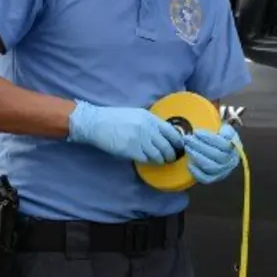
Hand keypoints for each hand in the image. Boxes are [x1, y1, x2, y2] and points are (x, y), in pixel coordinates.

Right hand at [66, 101, 183, 163]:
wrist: (96, 122)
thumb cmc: (115, 118)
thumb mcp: (137, 114)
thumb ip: (151, 123)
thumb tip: (165, 132)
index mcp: (150, 118)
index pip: (172, 132)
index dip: (178, 142)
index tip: (180, 147)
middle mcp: (148, 129)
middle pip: (168, 146)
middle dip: (172, 154)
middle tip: (172, 157)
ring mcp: (140, 140)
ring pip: (159, 155)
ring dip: (162, 160)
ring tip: (162, 161)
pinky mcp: (131, 150)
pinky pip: (147, 159)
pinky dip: (150, 161)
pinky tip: (149, 160)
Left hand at [183, 123, 241, 183]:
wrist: (221, 152)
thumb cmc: (221, 139)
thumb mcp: (226, 131)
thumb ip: (226, 130)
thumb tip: (223, 133)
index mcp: (235, 149)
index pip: (224, 144)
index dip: (209, 138)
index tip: (196, 132)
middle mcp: (231, 162)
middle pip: (216, 156)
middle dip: (199, 146)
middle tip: (187, 139)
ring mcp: (223, 172)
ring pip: (210, 167)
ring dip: (196, 156)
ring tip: (187, 147)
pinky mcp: (214, 179)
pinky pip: (205, 179)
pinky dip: (196, 172)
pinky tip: (189, 163)